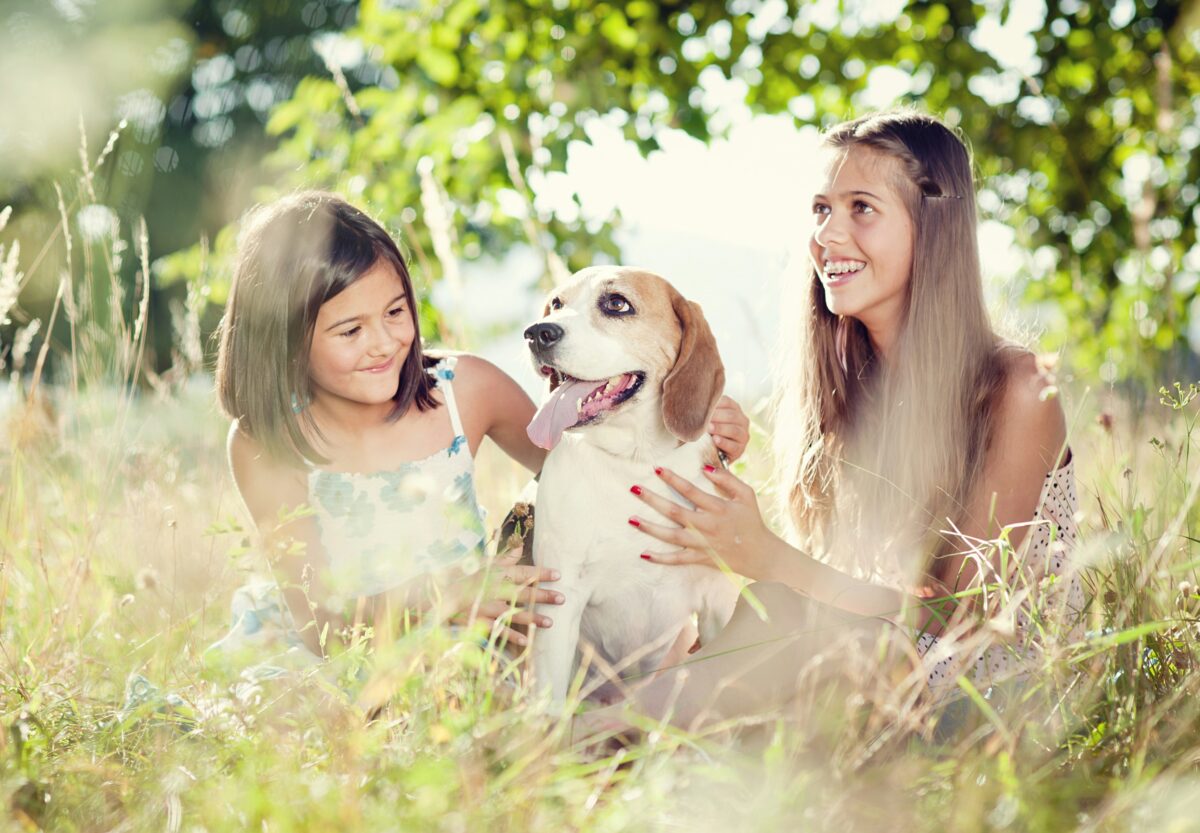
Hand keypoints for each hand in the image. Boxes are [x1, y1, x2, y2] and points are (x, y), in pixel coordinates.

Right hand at [456, 548, 563, 648]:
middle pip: (523, 592)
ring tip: (551, 622)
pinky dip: (512, 636)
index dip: (541, 573)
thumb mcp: (481, 563)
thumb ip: (503, 558)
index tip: (558, 575)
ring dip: (533, 618)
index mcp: (495, 572)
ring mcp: (486, 607)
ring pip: (514, 613)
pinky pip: (498, 630)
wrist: (435, 592)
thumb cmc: (461, 574)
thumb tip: (519, 548)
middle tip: (562, 598)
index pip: (522, 571)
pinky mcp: (479, 621)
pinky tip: (527, 640)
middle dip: (543, 595)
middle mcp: (493, 589)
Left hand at [628, 465, 773, 578]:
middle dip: (653, 500)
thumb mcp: (746, 495)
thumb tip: (705, 468)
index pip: (691, 490)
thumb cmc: (751, 520)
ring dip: (650, 528)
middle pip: (675, 512)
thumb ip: (727, 479)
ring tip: (631, 519)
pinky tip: (644, 553)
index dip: (672, 479)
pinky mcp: (701, 558)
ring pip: (672, 536)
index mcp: (718, 508)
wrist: (760, 554)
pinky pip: (677, 559)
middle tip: (634, 489)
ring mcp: (702, 544)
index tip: (656, 468)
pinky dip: (661, 558)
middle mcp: (707, 526)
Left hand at [708, 395, 749, 461]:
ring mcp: (743, 435)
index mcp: (735, 409)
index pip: (727, 402)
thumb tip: (694, 403)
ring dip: (720, 428)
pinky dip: (724, 442)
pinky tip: (715, 440)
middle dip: (717, 416)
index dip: (715, 404)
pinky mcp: (740, 449)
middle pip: (731, 415)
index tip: (702, 405)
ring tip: (708, 428)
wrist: (712, 453)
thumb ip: (706, 411)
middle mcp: (742, 420)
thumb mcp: (709, 419)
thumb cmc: (709, 431)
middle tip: (704, 418)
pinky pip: (733, 446)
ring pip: (734, 430)